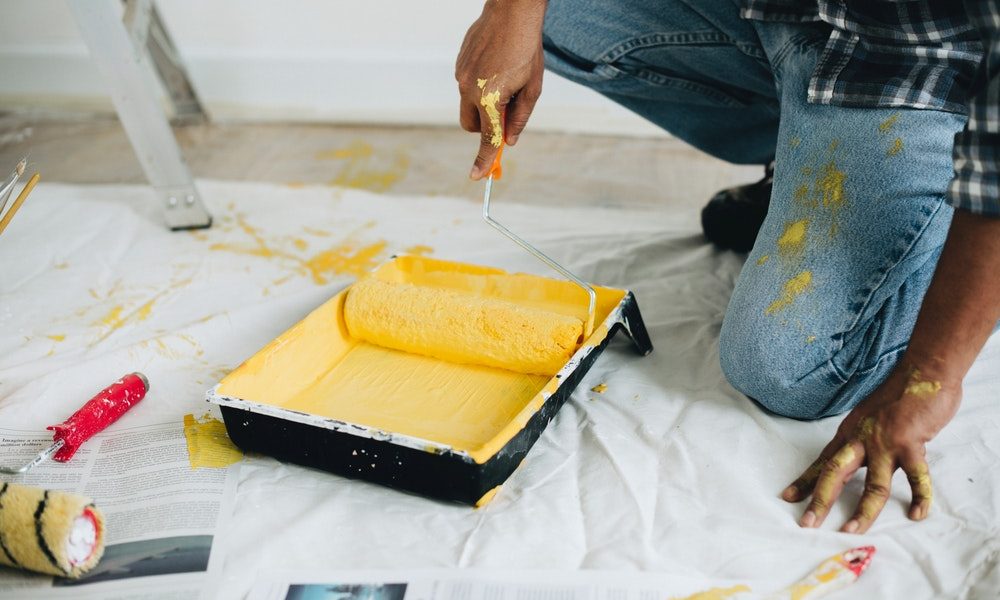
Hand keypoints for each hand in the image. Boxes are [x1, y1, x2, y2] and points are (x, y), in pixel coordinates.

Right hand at [455, 0, 545, 178]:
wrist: (511, 12)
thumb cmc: (527, 49)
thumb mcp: (532, 88)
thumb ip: (520, 117)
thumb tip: (511, 140)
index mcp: (490, 99)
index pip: (487, 138)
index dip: (484, 160)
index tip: (478, 176)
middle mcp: (470, 90)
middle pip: (472, 126)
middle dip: (485, 128)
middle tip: (504, 117)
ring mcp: (461, 76)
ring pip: (468, 105)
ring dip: (483, 104)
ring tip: (505, 80)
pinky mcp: (459, 65)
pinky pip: (466, 86)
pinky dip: (479, 87)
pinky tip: (495, 67)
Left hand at [782, 359, 960, 533]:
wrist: (922, 371)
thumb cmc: (897, 395)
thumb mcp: (869, 417)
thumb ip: (862, 437)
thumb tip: (855, 455)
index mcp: (849, 433)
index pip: (823, 462)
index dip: (806, 481)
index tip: (788, 497)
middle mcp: (861, 439)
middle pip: (835, 473)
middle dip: (820, 500)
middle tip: (807, 523)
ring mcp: (885, 443)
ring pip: (872, 485)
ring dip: (863, 511)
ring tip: (852, 530)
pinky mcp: (911, 444)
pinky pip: (915, 477)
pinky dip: (919, 497)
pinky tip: (917, 513)